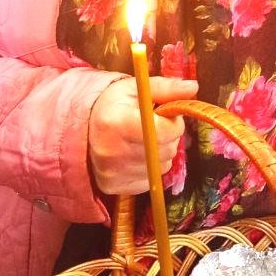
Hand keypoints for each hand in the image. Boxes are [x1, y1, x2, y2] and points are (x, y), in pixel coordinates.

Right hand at [88, 75, 198, 196]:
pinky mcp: (113, 187)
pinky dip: (150, 168)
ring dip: (160, 153)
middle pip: (166, 150)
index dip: (173, 122)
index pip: (166, 131)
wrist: (83, 128)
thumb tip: (192, 87)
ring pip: (161, 167)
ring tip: (142, 140)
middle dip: (168, 137)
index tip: (164, 115)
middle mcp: (112, 151)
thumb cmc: (112, 105)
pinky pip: (151, 181)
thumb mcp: (136, 89)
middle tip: (153, 126)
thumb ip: (166, 88)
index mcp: (117, 123)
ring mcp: (112, 173)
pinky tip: (136, 155)